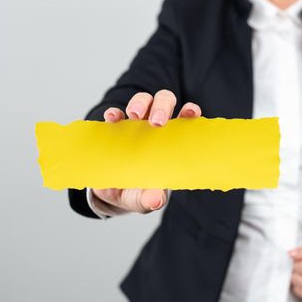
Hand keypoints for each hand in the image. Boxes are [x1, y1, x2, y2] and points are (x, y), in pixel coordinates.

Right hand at [91, 90, 201, 214]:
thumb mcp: (143, 200)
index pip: (186, 120)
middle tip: (157, 122)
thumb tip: (156, 200)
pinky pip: (115, 114)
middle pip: (164, 102)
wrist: (111, 195)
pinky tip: (112, 118)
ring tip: (135, 115)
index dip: (190, 112)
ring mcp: (135, 125)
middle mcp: (156, 128)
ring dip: (140, 103)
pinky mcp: (114, 129)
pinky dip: (114, 113)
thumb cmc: (137, 193)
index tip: (190, 112)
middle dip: (163, 106)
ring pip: (142, 101)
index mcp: (171, 141)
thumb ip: (151, 199)